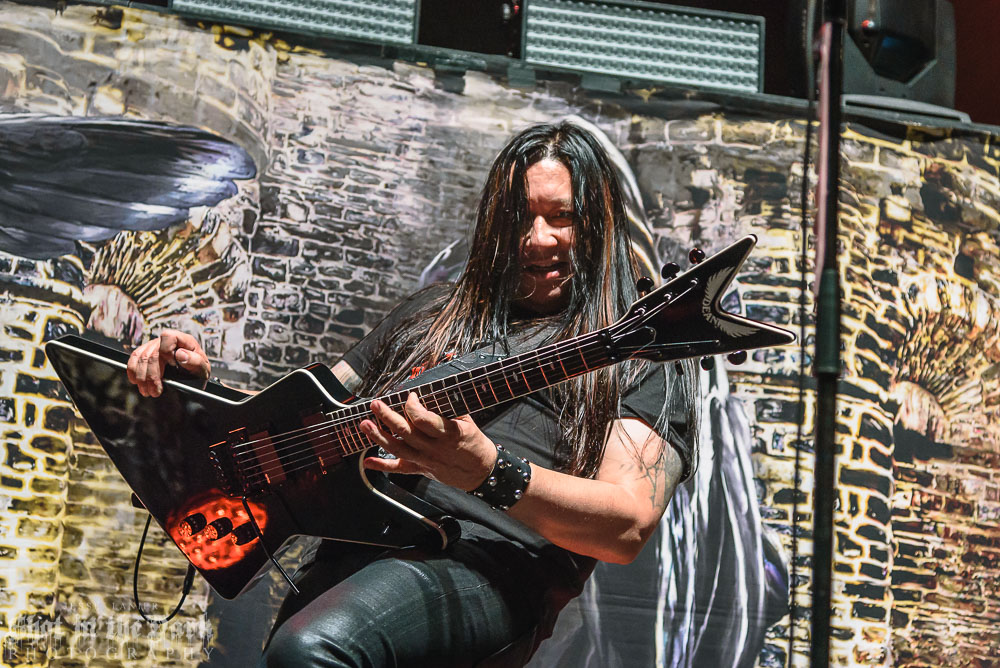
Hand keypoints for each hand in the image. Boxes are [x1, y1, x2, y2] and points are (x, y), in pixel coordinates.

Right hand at [126, 329, 210, 396]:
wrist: (192, 375)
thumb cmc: (197, 370)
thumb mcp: (203, 368)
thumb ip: (195, 361)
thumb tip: (180, 354)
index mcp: (183, 340)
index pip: (168, 337)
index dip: (167, 351)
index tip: (172, 366)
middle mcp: (166, 341)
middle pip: (152, 353)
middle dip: (152, 375)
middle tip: (155, 391)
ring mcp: (154, 346)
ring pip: (140, 357)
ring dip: (142, 377)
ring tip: (147, 391)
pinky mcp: (146, 352)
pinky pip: (134, 359)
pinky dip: (133, 371)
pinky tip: (137, 381)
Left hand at [360, 393, 495, 491]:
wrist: (480, 471)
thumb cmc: (474, 443)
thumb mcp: (468, 422)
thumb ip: (448, 409)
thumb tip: (429, 392)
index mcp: (448, 434)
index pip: (424, 420)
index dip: (413, 406)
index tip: (411, 396)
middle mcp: (434, 448)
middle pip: (406, 432)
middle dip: (387, 416)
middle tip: (376, 404)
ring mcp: (425, 460)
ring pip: (397, 448)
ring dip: (378, 436)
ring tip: (364, 424)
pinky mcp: (420, 469)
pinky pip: (398, 469)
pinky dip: (381, 466)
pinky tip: (367, 461)